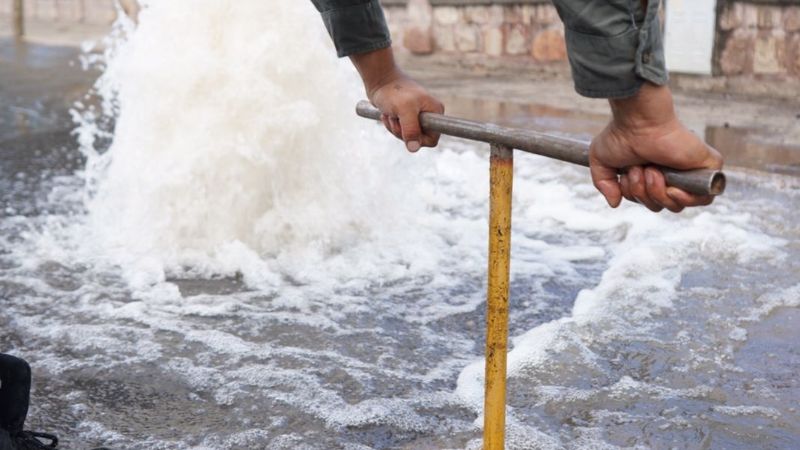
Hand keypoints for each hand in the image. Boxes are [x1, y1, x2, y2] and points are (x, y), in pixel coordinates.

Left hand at [350, 48, 443, 151]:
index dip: (418, 138)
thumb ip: (411, 129)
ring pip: (407, 137)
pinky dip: (391, 125)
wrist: (379, 79)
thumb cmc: (393, 91)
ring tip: (391, 113)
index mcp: (435, 112)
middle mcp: (429, 115)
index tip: (406, 126)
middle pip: (418, 140)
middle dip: (402, 132)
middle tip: (395, 117)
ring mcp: (417, 117)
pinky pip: (399, 131)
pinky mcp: (406, 117)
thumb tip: (414, 149)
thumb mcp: (404, 110)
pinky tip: (387, 113)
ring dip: (394, 127)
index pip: (432, 139)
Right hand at [589, 83, 722, 212]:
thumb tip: (615, 203)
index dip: (636, 195)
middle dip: (645, 195)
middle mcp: (670, 173)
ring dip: (660, 194)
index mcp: (651, 173)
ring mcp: (689, 171)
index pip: (648, 201)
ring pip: (678, 205)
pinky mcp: (707, 168)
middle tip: (640, 170)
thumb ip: (604, 184)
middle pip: (661, 206)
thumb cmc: (621, 134)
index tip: (629, 174)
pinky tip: (672, 187)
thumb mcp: (601, 162)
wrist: (640, 121)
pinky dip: (686, 198)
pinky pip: (703, 198)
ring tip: (653, 171)